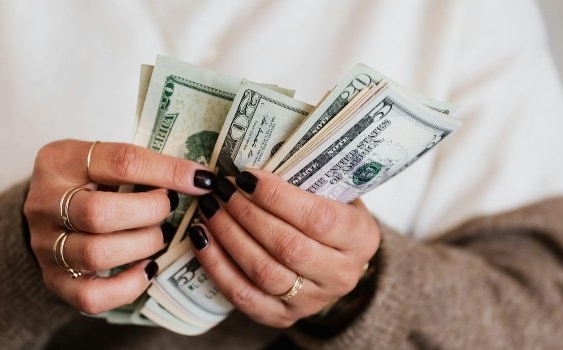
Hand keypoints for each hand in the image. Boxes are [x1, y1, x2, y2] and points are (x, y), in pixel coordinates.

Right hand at [23, 140, 215, 313]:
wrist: (48, 212)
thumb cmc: (87, 182)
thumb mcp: (104, 159)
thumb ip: (142, 165)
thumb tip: (199, 179)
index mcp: (60, 161)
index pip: (119, 161)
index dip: (166, 171)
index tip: (200, 180)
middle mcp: (44, 203)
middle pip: (99, 214)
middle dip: (149, 213)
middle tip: (168, 208)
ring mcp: (45, 246)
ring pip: (96, 254)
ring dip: (142, 245)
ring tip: (158, 236)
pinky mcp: (54, 281)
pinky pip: (91, 296)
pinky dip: (128, 286)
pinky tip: (147, 269)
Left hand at [189, 168, 379, 327]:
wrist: (335, 259)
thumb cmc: (328, 213)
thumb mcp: (333, 192)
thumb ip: (307, 177)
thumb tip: (255, 153)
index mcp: (360, 237)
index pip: (318, 218)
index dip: (277, 197)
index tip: (245, 176)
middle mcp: (341, 274)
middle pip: (287, 247)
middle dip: (247, 215)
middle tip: (221, 189)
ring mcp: (312, 301)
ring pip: (264, 272)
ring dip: (229, 237)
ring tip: (210, 209)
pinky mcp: (282, 316)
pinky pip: (244, 296)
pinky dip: (218, 266)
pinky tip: (202, 239)